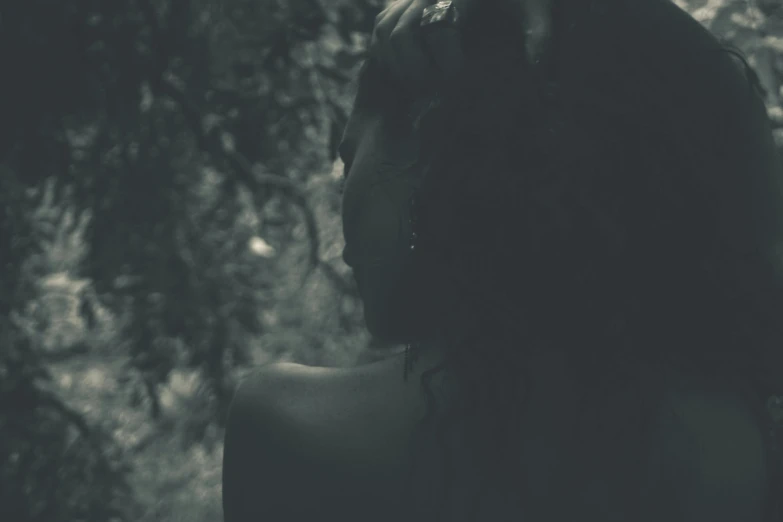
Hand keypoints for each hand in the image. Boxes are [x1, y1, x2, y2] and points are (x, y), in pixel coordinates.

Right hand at [371, 0, 553, 95]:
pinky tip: (406, 73)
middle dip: (416, 69)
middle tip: (435, 91)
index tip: (460, 84)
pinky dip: (386, 53)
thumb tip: (538, 74)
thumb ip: (539, 36)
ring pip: (386, 30)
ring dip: (398, 64)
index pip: (440, 30)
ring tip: (420, 86)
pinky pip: (381, 27)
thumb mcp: (535, 8)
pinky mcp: (400, 1)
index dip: (447, 64)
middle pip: (402, 33)